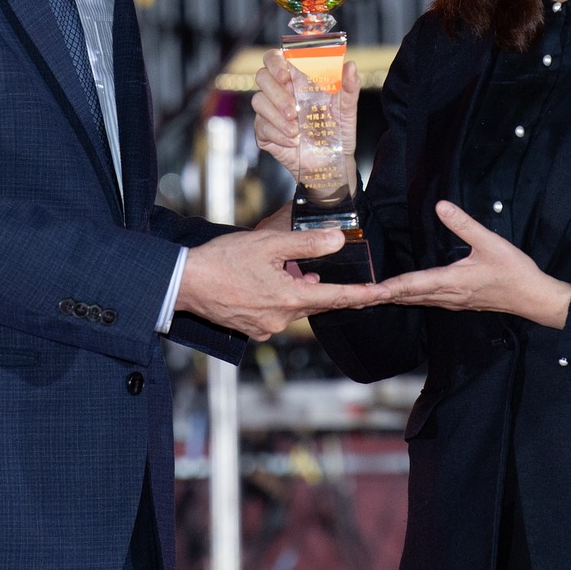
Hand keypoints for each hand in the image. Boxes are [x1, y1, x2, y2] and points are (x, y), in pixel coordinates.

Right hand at [176, 227, 388, 339]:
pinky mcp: (251, 329)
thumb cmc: (223, 261)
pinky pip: (276, 314)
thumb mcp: (268, 245)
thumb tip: (337, 240)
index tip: (384, 294)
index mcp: (289, 299)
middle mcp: (281, 319)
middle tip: (341, 279)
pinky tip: (272, 284)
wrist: (185, 283)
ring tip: (298, 272)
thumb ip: (306, 243)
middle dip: (328, 290)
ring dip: (301, 291)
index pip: (337, 298)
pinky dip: (282, 299)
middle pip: (317, 303)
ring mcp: (265, 327)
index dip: (363, 295)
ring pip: (295, 308)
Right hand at [252, 52, 359, 189]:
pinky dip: (277, 134)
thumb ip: (349, 86)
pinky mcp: (264, 131)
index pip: (276, 58)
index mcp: (298, 80)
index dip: (276, 63)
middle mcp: (282, 92)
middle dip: (276, 93)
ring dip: (276, 116)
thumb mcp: (347, 109)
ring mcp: (270, 111)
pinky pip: (260, 126)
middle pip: (262, 76)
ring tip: (296, 131)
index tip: (286, 76)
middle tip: (293, 110)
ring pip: (258, 101)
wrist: (330, 162)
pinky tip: (293, 141)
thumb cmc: (337, 131)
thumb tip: (350, 65)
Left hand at [376, 202, 570, 328]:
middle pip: (406, 297)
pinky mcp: (458, 302)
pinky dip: (408, 298)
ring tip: (369, 296)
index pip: (411, 285)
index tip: (365, 291)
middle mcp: (447, 296)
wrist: (534, 298)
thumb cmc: (514, 272)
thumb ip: (464, 224)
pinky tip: (402, 295)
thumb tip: (441, 205)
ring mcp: (452, 301)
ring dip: (392, 298)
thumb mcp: (491, 243)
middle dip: (379, 297)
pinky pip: (426, 301)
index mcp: (451, 282)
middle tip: (352, 297)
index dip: (386, 287)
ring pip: (415, 301)